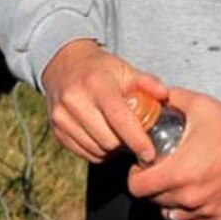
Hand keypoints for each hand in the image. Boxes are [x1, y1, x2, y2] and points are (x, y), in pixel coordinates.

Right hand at [39, 39, 167, 163]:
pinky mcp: (56, 129)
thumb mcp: (125, 69)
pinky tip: (102, 137)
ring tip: (117, 134)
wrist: (63, 66)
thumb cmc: (100, 70)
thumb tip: (164, 95)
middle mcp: (74, 99)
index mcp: (96, 83)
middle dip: (126, 143)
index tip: (150, 153)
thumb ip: (147, 82)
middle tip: (134, 137)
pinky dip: (98, 151)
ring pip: (97, 149)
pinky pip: (84, 153)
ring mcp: (61, 116)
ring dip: (112, 148)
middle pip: (109, 139)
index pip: (119, 118)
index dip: (137, 140)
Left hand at [127, 88, 220, 219]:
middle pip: (153, 201)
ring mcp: (207, 209)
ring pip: (172, 215)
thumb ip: (172, 98)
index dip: (135, 176)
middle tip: (159, 171)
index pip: (137, 187)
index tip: (142, 166)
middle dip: (151, 186)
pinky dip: (189, 216)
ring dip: (168, 202)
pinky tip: (191, 200)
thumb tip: (156, 94)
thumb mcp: (200, 106)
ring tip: (175, 185)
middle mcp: (190, 196)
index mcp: (178, 172)